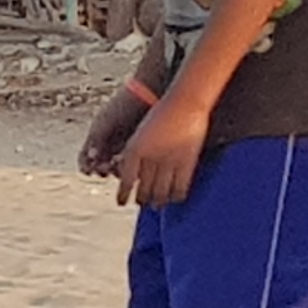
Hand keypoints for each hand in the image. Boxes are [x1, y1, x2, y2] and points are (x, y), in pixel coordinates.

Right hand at [79, 81, 155, 193]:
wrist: (148, 96)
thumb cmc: (123, 107)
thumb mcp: (106, 123)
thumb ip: (96, 141)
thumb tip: (91, 161)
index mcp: (96, 140)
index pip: (85, 162)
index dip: (87, 168)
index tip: (92, 169)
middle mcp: (109, 147)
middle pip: (101, 169)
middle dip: (103, 171)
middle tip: (107, 168)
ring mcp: (126, 150)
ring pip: (118, 170)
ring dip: (118, 172)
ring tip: (122, 163)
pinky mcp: (142, 152)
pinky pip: (135, 167)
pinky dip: (133, 168)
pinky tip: (136, 163)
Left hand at [120, 91, 212, 208]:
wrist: (185, 102)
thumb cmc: (164, 112)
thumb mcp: (143, 132)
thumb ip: (140, 152)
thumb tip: (137, 173)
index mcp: (135, 149)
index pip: (126, 179)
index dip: (123, 194)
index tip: (121, 202)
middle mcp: (150, 158)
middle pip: (144, 188)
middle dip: (142, 198)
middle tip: (141, 203)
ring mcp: (169, 161)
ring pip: (161, 191)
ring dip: (158, 201)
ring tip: (157, 205)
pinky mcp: (186, 162)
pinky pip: (180, 187)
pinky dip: (176, 196)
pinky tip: (175, 198)